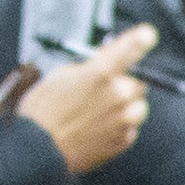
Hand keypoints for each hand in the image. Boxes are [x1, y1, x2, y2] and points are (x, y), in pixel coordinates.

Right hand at [23, 25, 154, 174]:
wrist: (37, 149)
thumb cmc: (43, 112)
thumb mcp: (61, 76)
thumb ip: (89, 67)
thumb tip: (105, 61)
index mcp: (101, 72)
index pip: (132, 47)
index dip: (141, 39)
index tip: (147, 36)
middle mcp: (118, 94)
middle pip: (137, 82)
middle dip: (123, 85)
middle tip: (102, 93)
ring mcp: (123, 118)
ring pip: (138, 107)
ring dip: (125, 107)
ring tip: (99, 114)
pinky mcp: (124, 139)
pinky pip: (131, 128)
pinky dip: (120, 127)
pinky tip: (98, 129)